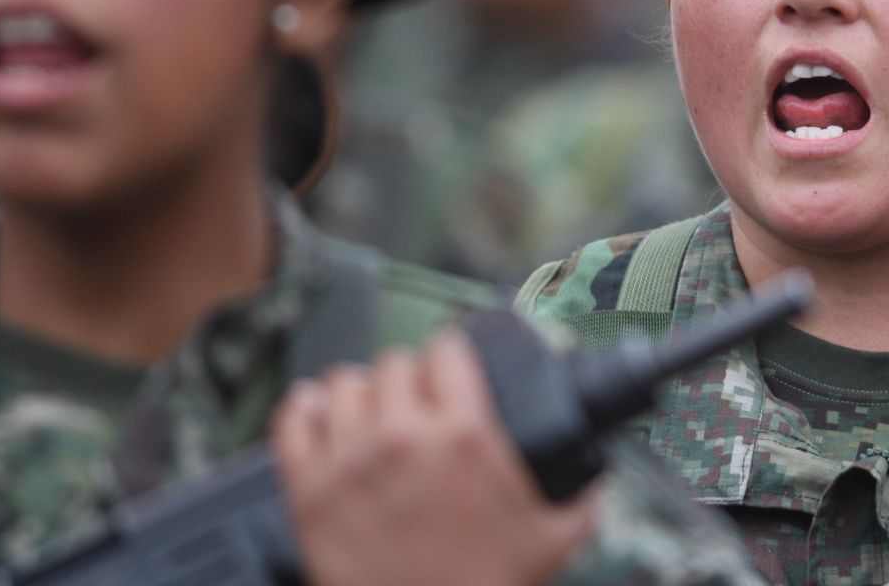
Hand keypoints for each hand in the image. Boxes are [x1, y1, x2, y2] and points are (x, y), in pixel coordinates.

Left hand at [273, 329, 597, 585]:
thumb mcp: (555, 537)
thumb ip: (584, 494)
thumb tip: (596, 473)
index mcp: (466, 434)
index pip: (448, 350)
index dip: (451, 357)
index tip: (451, 368)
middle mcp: (404, 436)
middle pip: (396, 364)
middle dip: (409, 379)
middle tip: (415, 402)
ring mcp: (350, 462)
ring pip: (345, 384)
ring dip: (360, 392)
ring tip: (368, 410)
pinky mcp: (308, 492)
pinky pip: (293, 421)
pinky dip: (303, 410)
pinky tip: (316, 413)